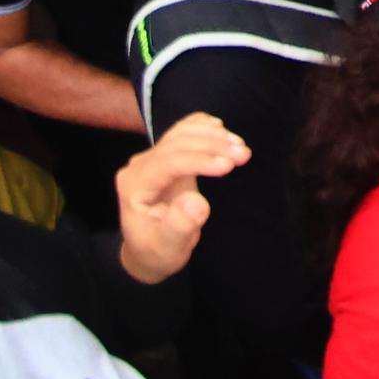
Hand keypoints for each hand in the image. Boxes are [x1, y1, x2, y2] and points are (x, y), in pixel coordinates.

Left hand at [114, 112, 249, 284]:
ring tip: (241, 148)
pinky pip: (184, 131)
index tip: (229, 165)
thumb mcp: (168, 248)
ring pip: (182, 133)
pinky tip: (222, 130)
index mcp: (134, 186)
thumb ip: (179, 227)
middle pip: (177, 143)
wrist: (149, 250)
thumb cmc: (158, 251)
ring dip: (213, 135)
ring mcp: (152, 157)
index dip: (199, 160)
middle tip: (245, 155)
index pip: (168, 162)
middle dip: (212, 145)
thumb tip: (196, 203)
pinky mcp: (166, 154)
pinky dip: (204, 128)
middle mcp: (140, 166)